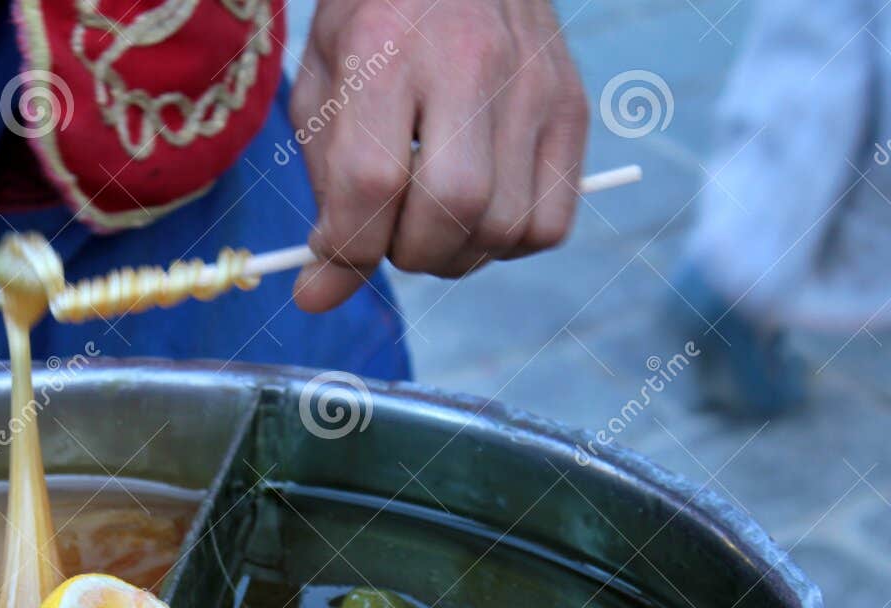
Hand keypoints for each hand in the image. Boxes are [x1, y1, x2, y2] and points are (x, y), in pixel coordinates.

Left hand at [291, 0, 587, 310]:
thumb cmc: (373, 26)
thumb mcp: (323, 90)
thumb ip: (323, 193)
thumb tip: (318, 297)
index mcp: (386, 48)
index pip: (371, 180)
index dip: (345, 244)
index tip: (329, 253)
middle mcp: (470, 62)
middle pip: (451, 208)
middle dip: (407, 253)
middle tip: (386, 235)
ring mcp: (532, 84)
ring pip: (504, 226)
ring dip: (455, 254)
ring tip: (428, 223)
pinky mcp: (572, 107)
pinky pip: (549, 224)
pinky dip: (507, 244)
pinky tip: (477, 217)